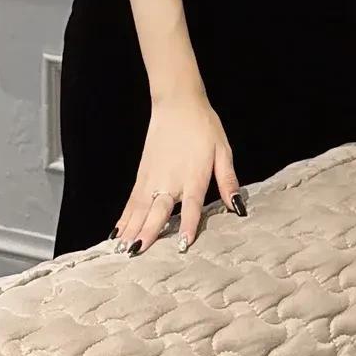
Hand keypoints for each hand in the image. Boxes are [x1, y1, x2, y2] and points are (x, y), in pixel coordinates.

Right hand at [112, 93, 244, 255]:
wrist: (177, 103)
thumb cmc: (204, 126)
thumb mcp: (223, 151)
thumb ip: (228, 181)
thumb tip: (239, 207)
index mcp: (194, 175)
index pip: (191, 205)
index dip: (188, 224)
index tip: (183, 244)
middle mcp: (171, 180)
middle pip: (158, 210)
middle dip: (148, 232)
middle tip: (137, 252)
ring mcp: (153, 178)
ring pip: (140, 208)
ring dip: (131, 229)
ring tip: (122, 249)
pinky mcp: (142, 175)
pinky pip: (131, 201)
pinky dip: (123, 217)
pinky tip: (116, 232)